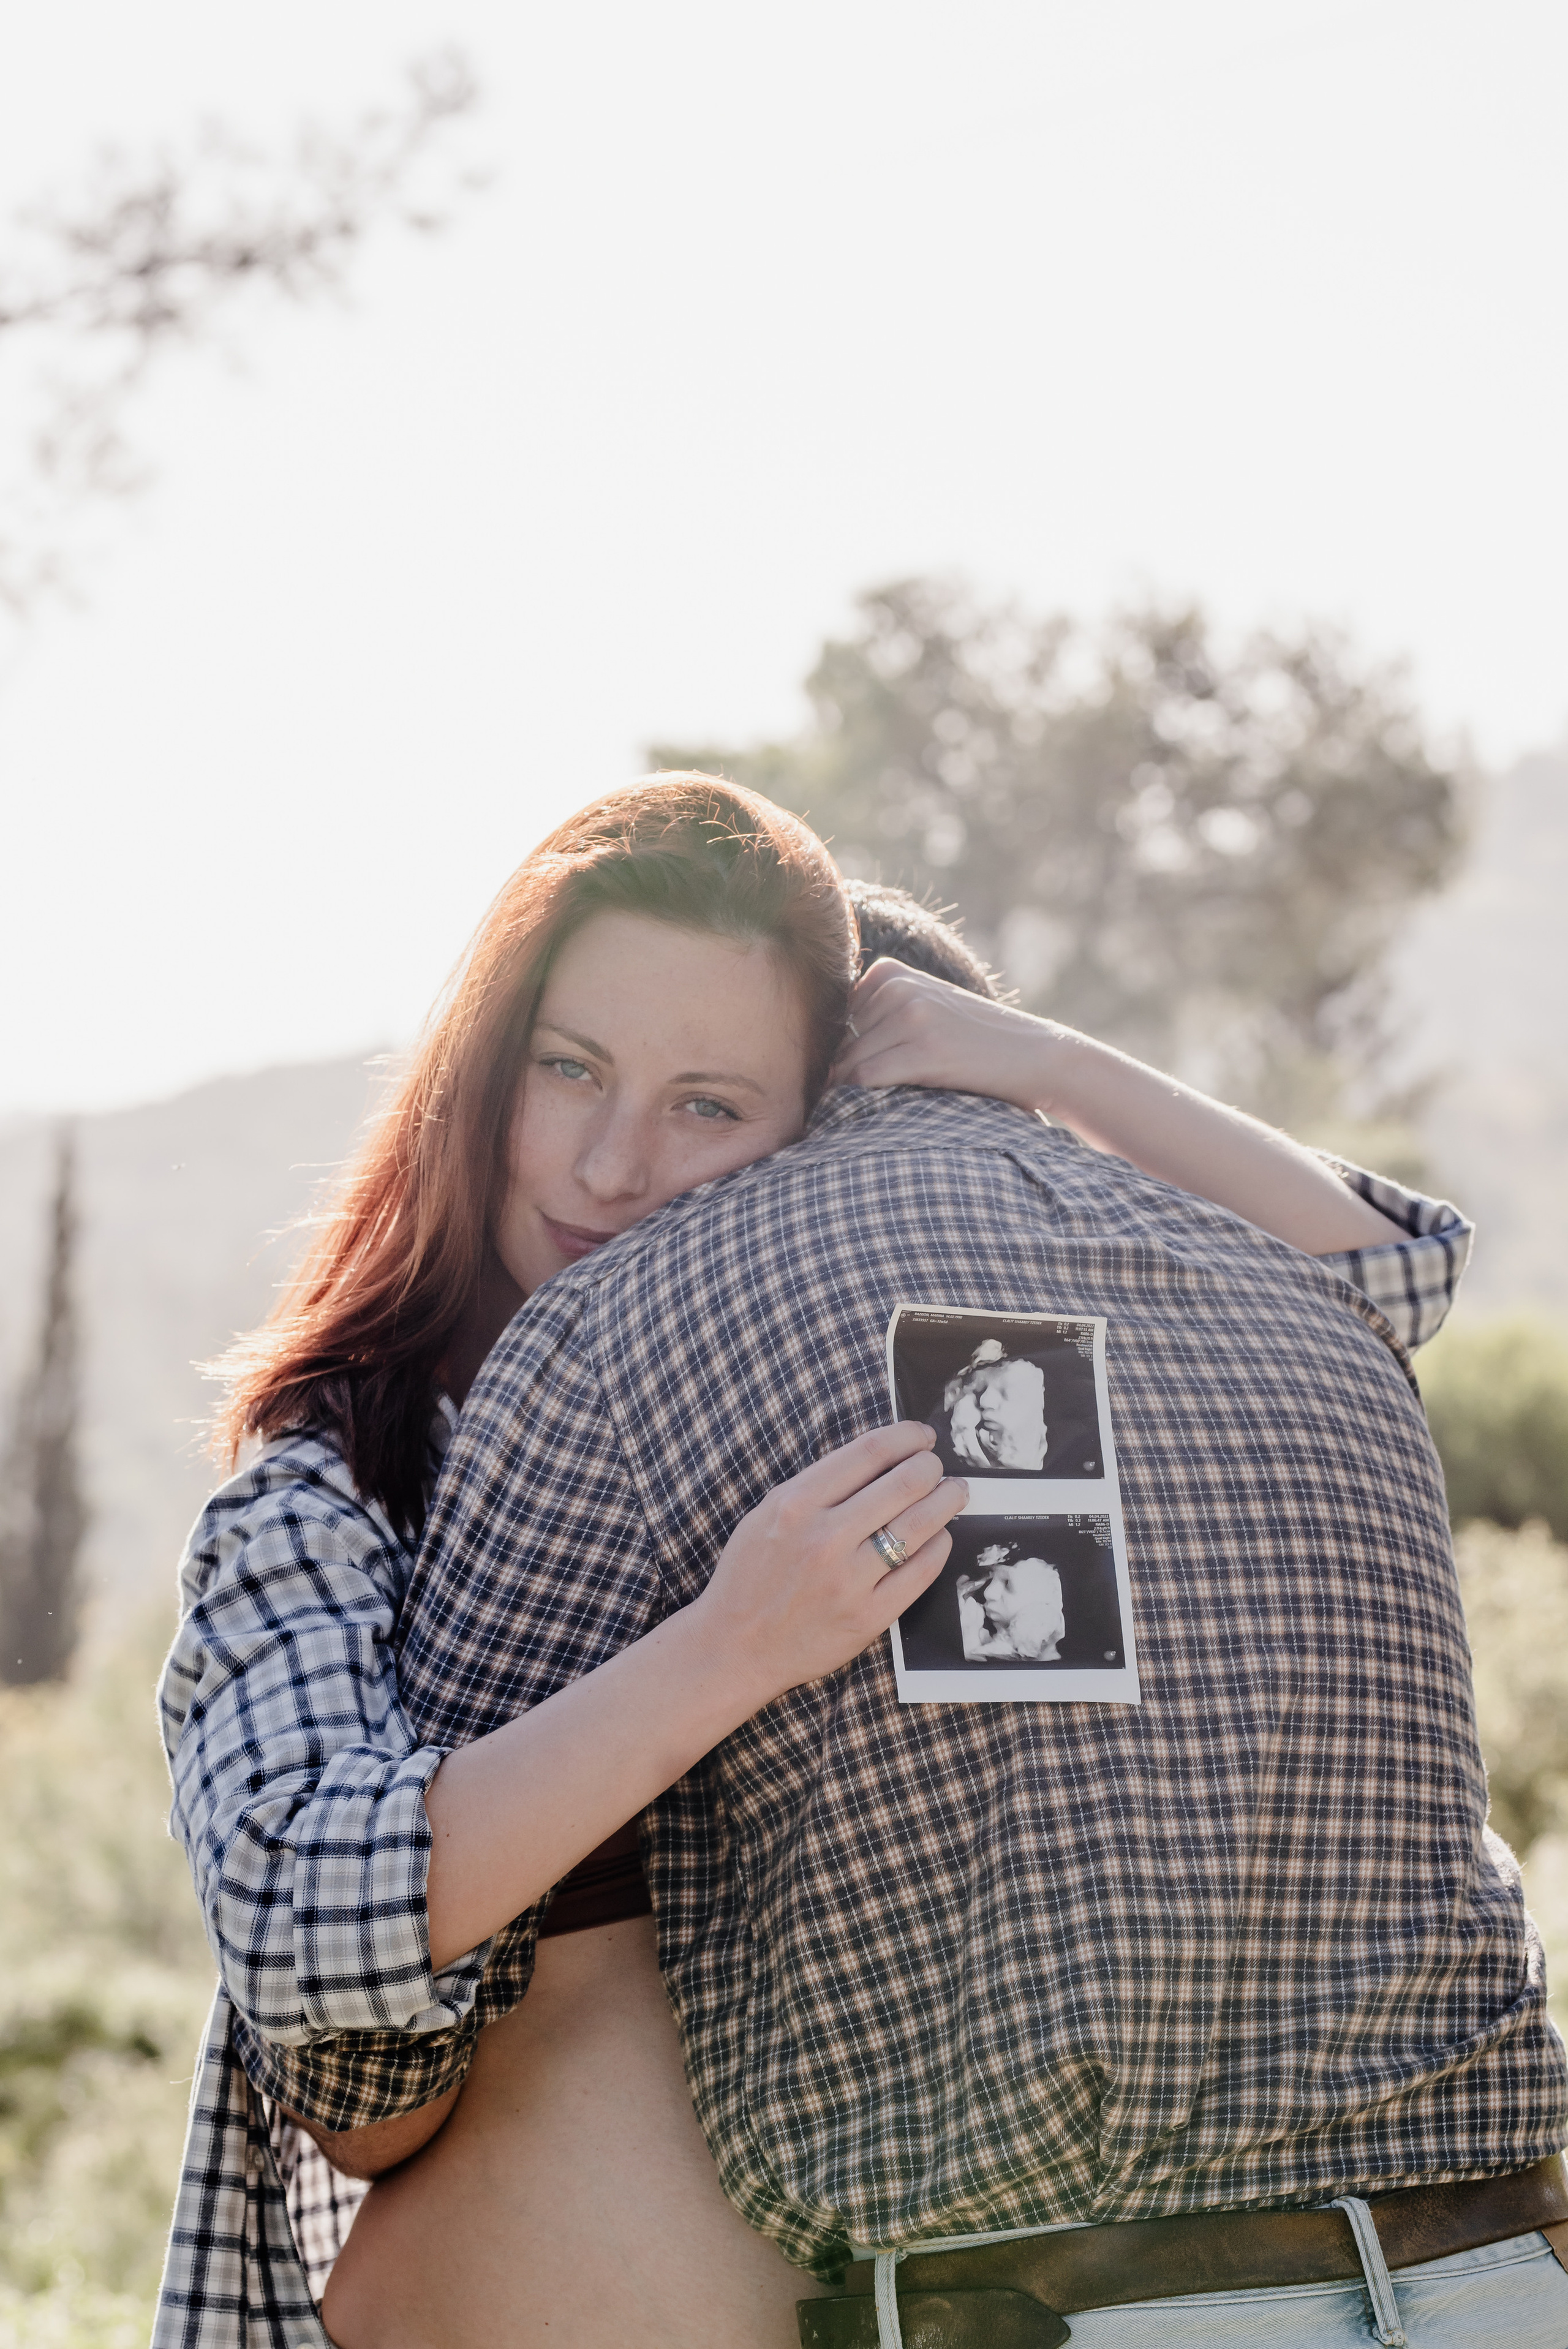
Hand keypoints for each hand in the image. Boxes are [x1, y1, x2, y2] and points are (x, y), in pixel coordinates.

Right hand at [693, 1422, 966, 1701]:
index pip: (869, 1451)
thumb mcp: (768, 1514)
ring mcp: (849, 1580)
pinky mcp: (869, 1616)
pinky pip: (921, 1571)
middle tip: (937, 1466)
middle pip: (904, 1482)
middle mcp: (824, 1538)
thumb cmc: (751, 1576)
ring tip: (953, 1493)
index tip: (921, 1435)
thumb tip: (878, 1458)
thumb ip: (817, 1486)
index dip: (906, 1436)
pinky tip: (939, 1536)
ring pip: (920, 1525)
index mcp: (796, 1503)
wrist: (736, 1646)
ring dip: (946, 1501)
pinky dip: (939, 1546)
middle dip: (931, 1466)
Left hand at [833, 958, 1060, 1112]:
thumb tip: (820, 1054)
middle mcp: (898, 987)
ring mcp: (912, 1015)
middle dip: (836, 1077)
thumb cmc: (977, 1042)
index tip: (835, 1083)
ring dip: (846, 1094)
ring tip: (854, 1115)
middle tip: (838, 1107)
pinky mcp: (926, 1050)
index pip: (833, 1019)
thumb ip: (879, 1015)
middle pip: (837, 1043)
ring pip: (848, 1064)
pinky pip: (867, 1079)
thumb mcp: (926, 1008)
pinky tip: (868, 1116)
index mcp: (891, 972)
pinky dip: (858, 1101)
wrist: (1037, 1055)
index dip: (832, 1056)